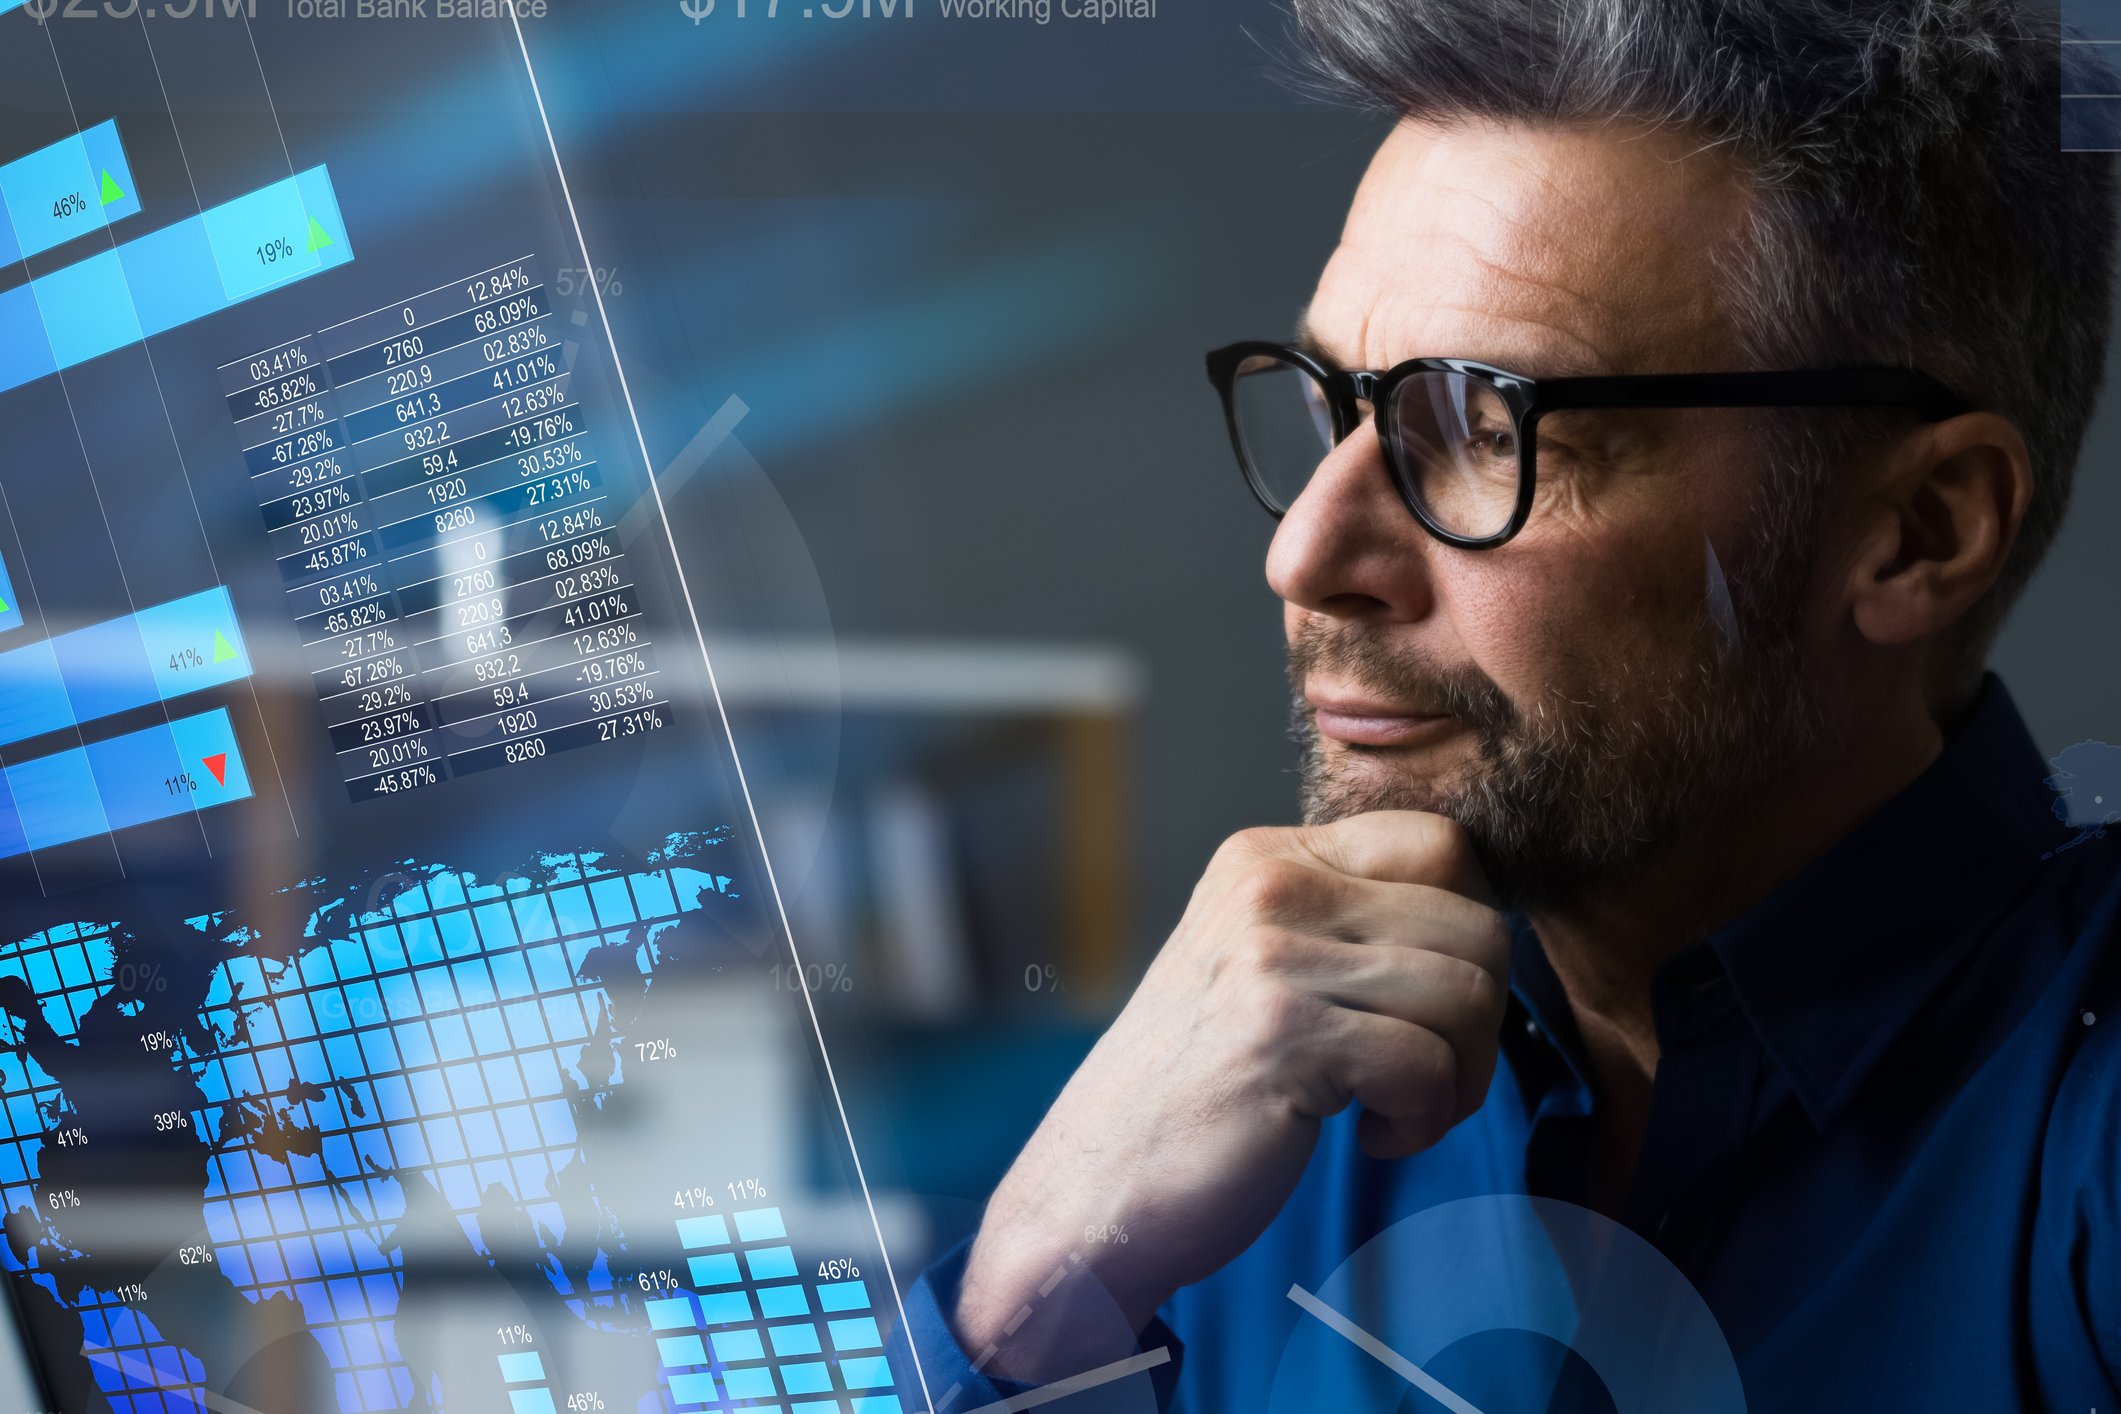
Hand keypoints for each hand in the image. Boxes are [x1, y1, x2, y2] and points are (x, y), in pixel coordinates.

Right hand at [952, 811, 1510, 1379]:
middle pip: (1476, 926)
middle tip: (1426, 1077)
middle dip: (1481, 1024)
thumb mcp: (1262, 965)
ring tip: (1395, 1108)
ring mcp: (1273, 956)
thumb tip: (1488, 919)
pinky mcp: (1285, 1035)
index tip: (1435, 1003)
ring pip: (1468, 996)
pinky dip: (1423, 1120)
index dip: (1474, 929)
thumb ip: (1347, 923)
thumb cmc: (1203, 1090)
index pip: (1440, 844)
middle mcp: (1270, 886)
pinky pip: (1430, 1064)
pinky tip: (1371, 1134)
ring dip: (1458, 1079)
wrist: (1098, 1187)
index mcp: (1267, 858)